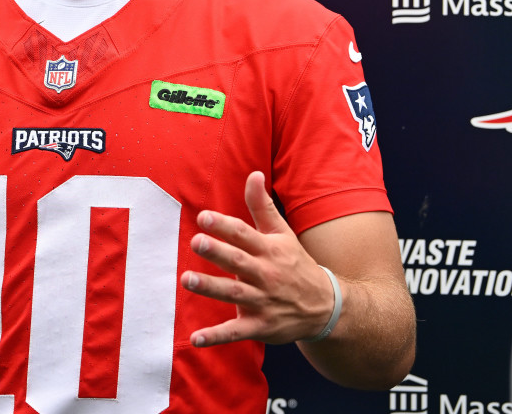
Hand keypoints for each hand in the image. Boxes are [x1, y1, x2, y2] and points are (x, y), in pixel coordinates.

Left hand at [181, 170, 334, 345]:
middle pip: (238, 262)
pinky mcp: (260, 326)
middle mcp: (266, 275)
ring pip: (234, 294)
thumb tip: (253, 173)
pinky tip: (196, 339)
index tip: (203, 216)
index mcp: (269, 250)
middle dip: (217, 252)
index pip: (245, 234)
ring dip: (210, 288)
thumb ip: (262, 206)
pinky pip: (236, 332)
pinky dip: (216, 337)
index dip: (224, 225)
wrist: (325, 307)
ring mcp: (263, 302)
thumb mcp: (282, 234)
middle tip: (195, 242)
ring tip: (186, 280)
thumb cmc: (295, 264)